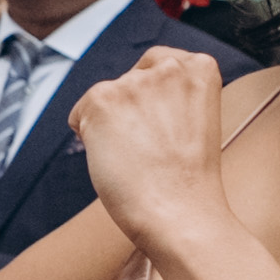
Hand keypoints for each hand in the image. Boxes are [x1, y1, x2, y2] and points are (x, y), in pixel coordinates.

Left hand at [67, 46, 233, 253]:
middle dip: (131, 113)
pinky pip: (79, 115)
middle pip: (128, 82)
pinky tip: (115, 159)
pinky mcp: (102, 99)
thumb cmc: (187, 179)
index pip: (158, 66)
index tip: (168, 131)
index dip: (154, 103)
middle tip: (153, 151)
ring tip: (138, 158)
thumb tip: (129, 90)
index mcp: (200, 66)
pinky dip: (88, 138)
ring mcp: (134, 81)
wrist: (181, 214)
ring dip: (110, 127)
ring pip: (104, 100)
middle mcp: (168, 66)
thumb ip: (171, 94)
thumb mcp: (194, 119)